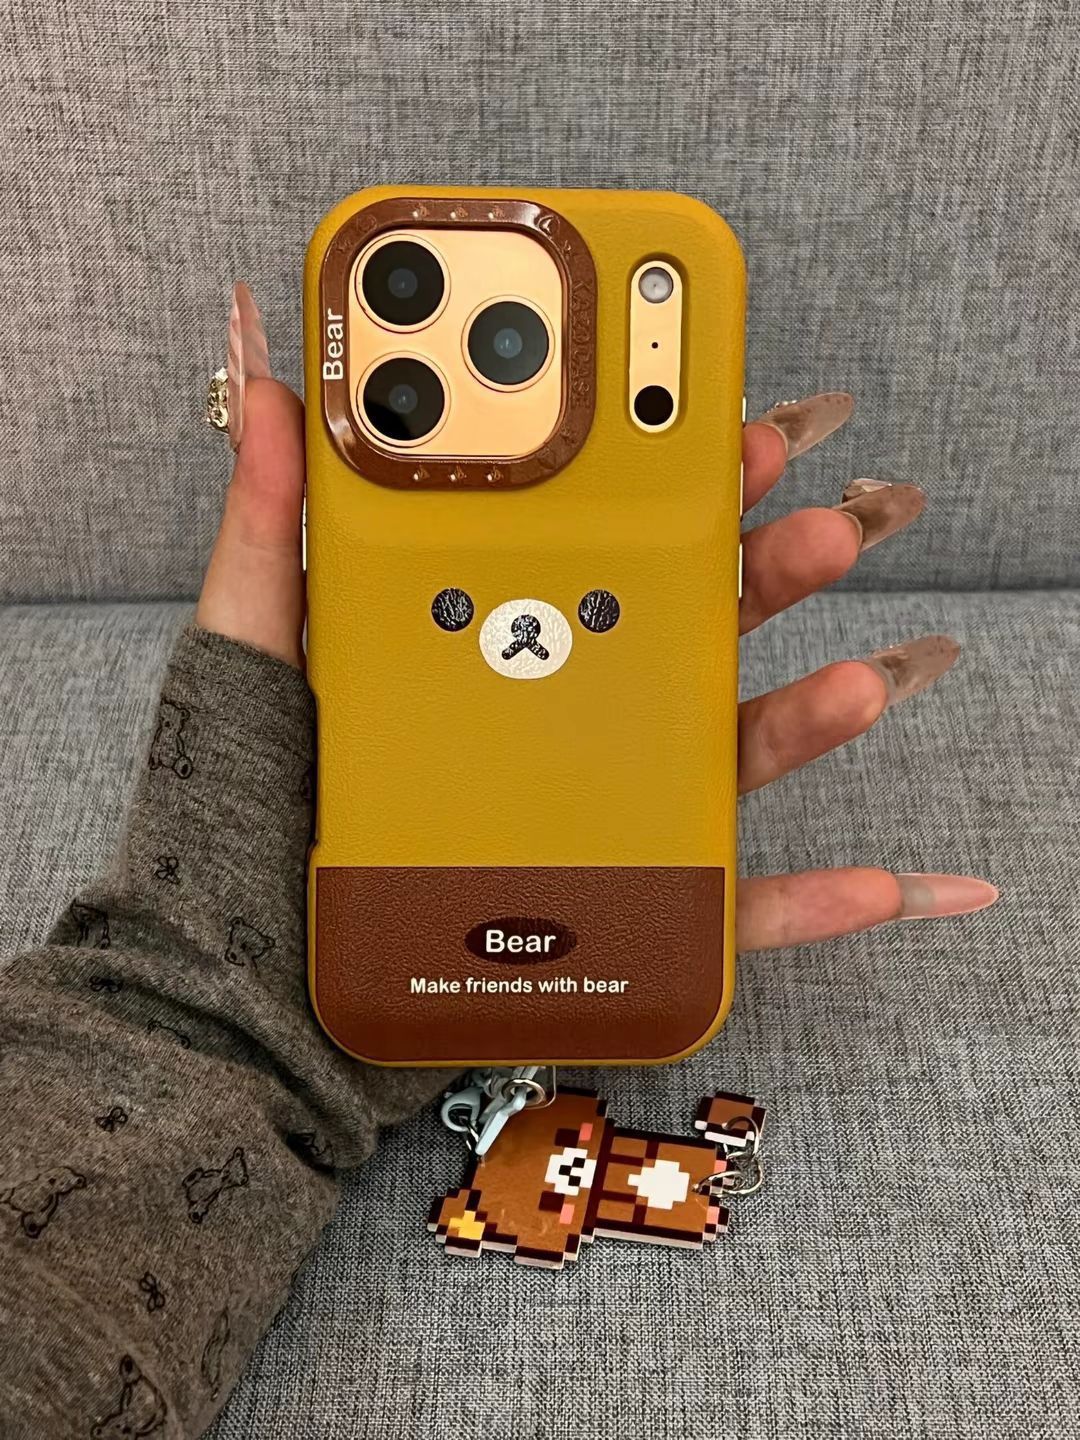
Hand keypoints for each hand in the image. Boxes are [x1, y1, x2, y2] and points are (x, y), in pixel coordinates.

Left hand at [196, 290, 996, 949]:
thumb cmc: (248, 809)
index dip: (673, 484)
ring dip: (804, 721)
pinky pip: (718, 914)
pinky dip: (804, 908)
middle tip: (823, 528)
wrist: (248, 982)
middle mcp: (560, 716)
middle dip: (768, 575)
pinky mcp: (612, 916)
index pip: (602, 544)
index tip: (727, 429)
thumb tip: (266, 377)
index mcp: (495, 640)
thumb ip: (270, 520)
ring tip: (854, 687)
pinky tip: (878, 884)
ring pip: (723, 758)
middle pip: (688, 635)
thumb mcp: (257, 646)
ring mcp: (595, 812)